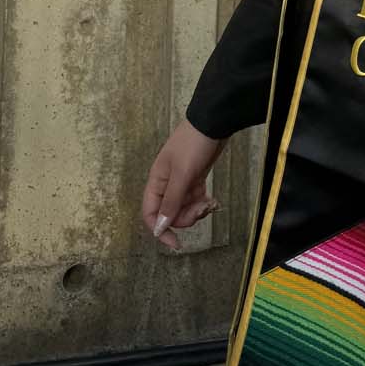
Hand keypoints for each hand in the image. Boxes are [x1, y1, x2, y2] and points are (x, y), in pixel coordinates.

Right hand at [141, 116, 226, 250]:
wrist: (214, 122)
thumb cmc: (194, 145)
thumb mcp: (182, 174)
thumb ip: (171, 201)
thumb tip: (159, 228)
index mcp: (156, 182)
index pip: (150, 214)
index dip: (160, 230)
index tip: (176, 243)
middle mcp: (166, 184)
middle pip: (170, 214)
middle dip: (186, 218)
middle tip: (202, 209)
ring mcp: (182, 182)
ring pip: (184, 208)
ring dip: (197, 211)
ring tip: (210, 203)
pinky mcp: (195, 179)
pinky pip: (195, 200)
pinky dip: (203, 204)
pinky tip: (213, 201)